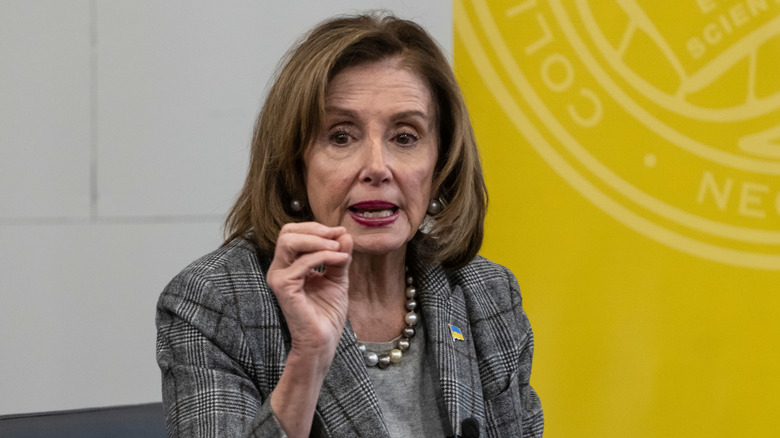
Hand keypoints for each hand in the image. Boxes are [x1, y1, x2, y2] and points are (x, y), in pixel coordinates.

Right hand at [267, 222, 352, 358]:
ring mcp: (279, 278)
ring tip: (338, 248)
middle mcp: (279, 270)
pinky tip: (340, 259)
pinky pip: (303, 262)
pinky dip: (324, 256)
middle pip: (287, 232)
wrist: (323, 340)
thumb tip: (345, 234)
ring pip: (289, 241)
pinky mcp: (284, 288)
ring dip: (318, 240)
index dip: (316, 228)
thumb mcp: (337, 278)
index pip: (294, 234)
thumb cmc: (327, 314)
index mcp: (289, 266)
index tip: (340, 232)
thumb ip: (339, 256)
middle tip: (337, 237)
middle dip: (315, 229)